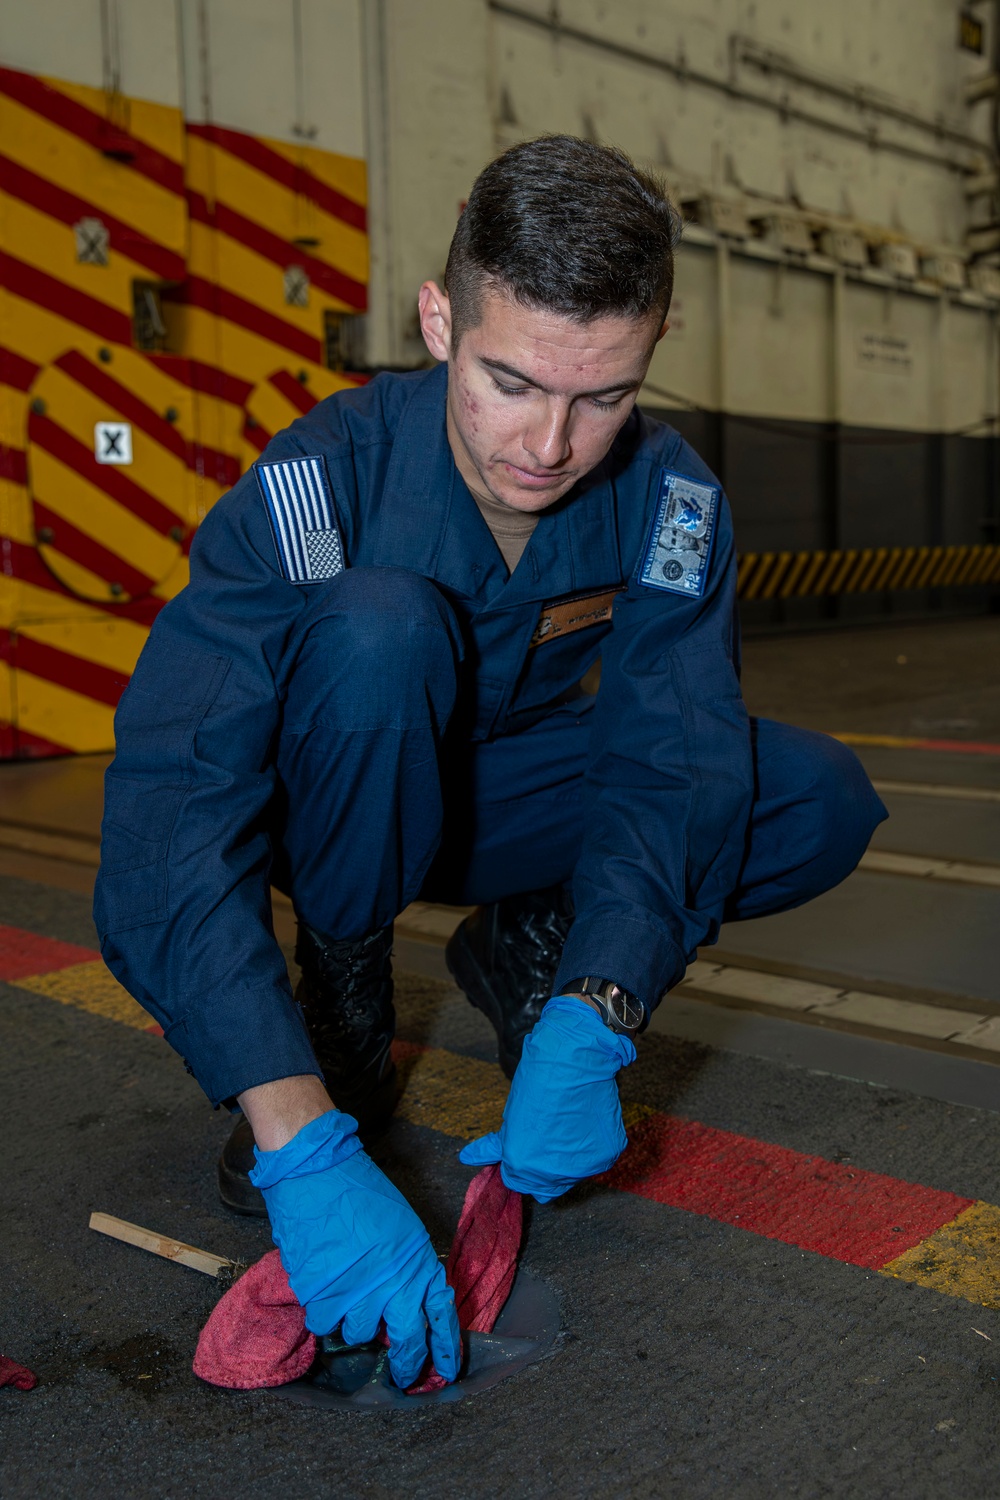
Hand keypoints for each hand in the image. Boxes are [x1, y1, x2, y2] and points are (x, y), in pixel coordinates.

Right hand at [250, 1110, 459, 1388]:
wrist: (318, 1170)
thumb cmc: (360, 1192)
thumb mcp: (400, 1226)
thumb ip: (408, 1266)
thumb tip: (409, 1302)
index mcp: (417, 1260)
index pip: (441, 1314)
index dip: (446, 1346)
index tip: (447, 1369)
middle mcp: (394, 1282)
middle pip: (407, 1340)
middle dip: (408, 1366)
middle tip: (404, 1379)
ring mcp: (358, 1290)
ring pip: (360, 1334)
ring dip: (354, 1323)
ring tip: (347, 1297)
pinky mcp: (322, 1293)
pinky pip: (324, 1324)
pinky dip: (323, 1314)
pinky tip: (323, 1292)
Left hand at [459, 997, 635, 1202]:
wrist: (574, 1057)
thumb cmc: (538, 1082)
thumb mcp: (510, 1116)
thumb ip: (493, 1146)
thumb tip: (467, 1158)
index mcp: (521, 1164)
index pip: (518, 1182)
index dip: (520, 1163)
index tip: (528, 1145)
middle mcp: (551, 1173)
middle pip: (545, 1188)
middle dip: (543, 1168)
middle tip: (547, 1138)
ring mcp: (581, 1167)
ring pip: (570, 1177)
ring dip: (567, 1160)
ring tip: (566, 1127)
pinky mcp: (605, 1155)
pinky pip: (593, 1161)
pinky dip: (589, 1147)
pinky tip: (583, 1124)